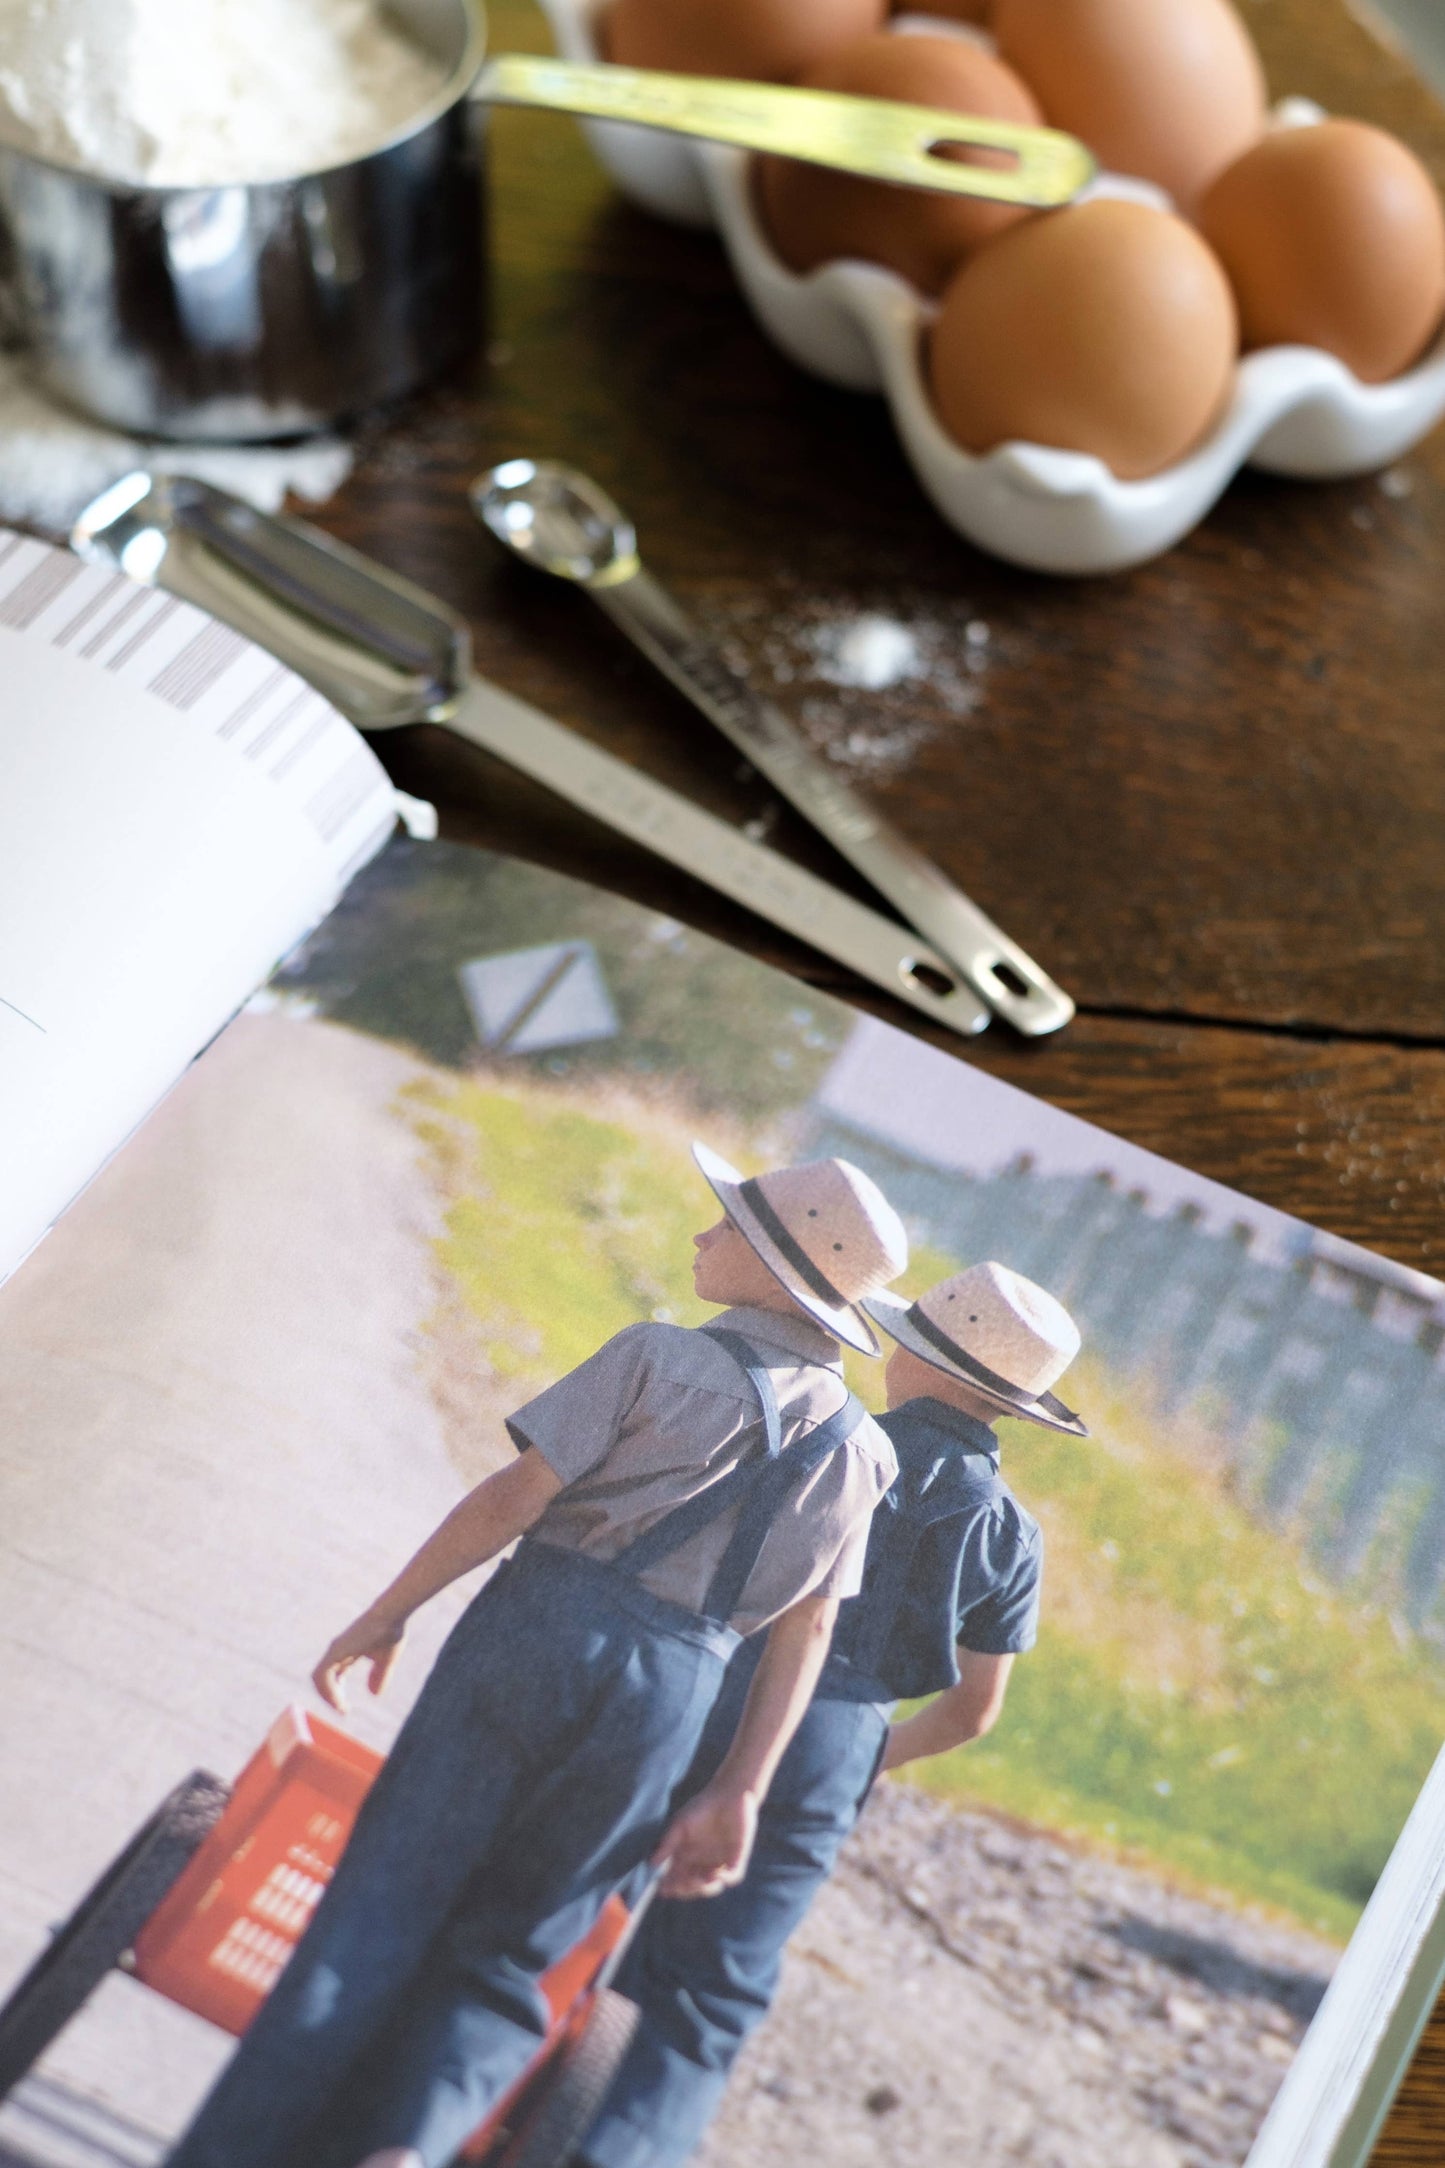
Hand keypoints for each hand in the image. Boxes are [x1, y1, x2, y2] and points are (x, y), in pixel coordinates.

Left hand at [312, 1611, 406, 1712]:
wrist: (392, 1615)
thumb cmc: (391, 1632)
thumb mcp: (386, 1660)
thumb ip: (379, 1676)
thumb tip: (374, 1694)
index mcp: (347, 1652)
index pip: (333, 1676)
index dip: (336, 1693)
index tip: (345, 1708)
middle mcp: (337, 1651)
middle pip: (321, 1678)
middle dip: (329, 1696)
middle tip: (342, 1710)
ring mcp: (335, 1650)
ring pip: (318, 1678)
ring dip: (327, 1696)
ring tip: (340, 1708)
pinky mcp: (336, 1650)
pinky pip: (322, 1675)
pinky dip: (328, 1689)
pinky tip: (339, 1700)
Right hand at [655, 1784, 757, 1899]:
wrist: (728, 1793)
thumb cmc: (701, 1807)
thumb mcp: (680, 1824)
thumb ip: (667, 1844)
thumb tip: (651, 1863)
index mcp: (687, 1856)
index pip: (677, 1878)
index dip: (670, 1886)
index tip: (663, 1889)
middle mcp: (702, 1863)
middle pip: (693, 1886)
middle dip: (685, 1889)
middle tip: (680, 1885)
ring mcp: (720, 1862)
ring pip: (711, 1886)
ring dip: (704, 1888)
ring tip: (698, 1880)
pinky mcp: (737, 1857)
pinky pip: (733, 1876)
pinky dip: (727, 1879)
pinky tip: (719, 1875)